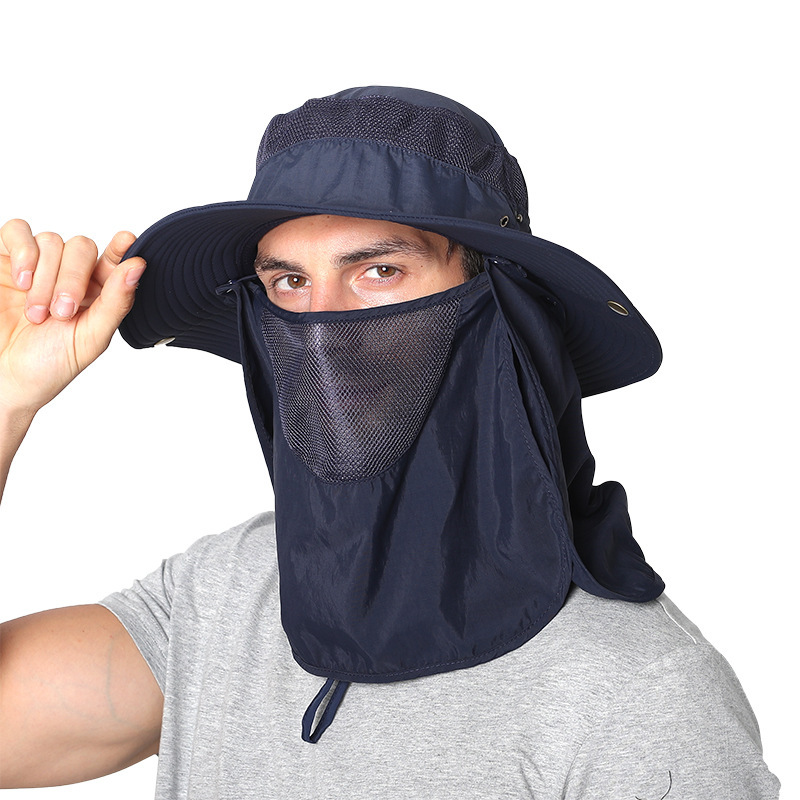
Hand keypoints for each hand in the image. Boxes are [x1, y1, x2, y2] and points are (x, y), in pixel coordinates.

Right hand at [0, 219, 145, 418]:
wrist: (4, 378)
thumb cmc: (47, 365)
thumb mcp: (90, 339)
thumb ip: (115, 302)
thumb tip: (137, 268)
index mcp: (96, 293)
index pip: (112, 261)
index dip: (121, 248)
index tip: (127, 240)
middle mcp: (68, 275)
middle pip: (82, 247)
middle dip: (74, 279)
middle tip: (61, 312)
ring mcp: (37, 266)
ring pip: (52, 241)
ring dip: (46, 278)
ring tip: (36, 313)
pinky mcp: (5, 260)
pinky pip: (17, 232)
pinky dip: (23, 253)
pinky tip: (21, 281)